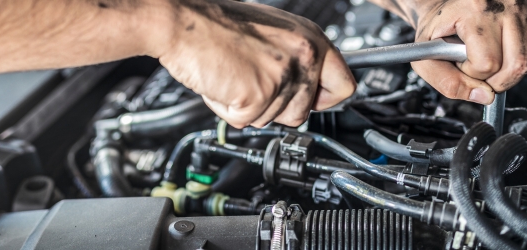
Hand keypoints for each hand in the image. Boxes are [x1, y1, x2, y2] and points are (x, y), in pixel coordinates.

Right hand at [152, 0, 354, 127]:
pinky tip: (222, 83)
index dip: (323, 100)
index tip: (311, 102)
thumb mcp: (272, 33)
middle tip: (252, 83)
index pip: (344, 87)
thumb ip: (295, 59)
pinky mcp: (258, 96)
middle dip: (275, 107)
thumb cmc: (217, 24)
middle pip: (303, 113)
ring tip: (233, 76)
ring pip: (272, 120)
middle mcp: (303, 56)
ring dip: (248, 108)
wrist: (182, 22)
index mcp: (311, 38)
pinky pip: (245, 121)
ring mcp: (282, 77)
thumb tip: (307, 86)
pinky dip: (228, 110)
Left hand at [372, 0, 526, 104]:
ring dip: (512, 72)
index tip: (462, 63)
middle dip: (495, 80)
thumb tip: (484, 97)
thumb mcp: (428, 56)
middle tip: (479, 68)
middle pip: (516, 65)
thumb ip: (447, 82)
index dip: (472, 73)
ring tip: (494, 58)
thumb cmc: (439, 28)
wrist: (448, 4)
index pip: (487, 63)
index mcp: (474, 10)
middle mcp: (506, 5)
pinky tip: (510, 53)